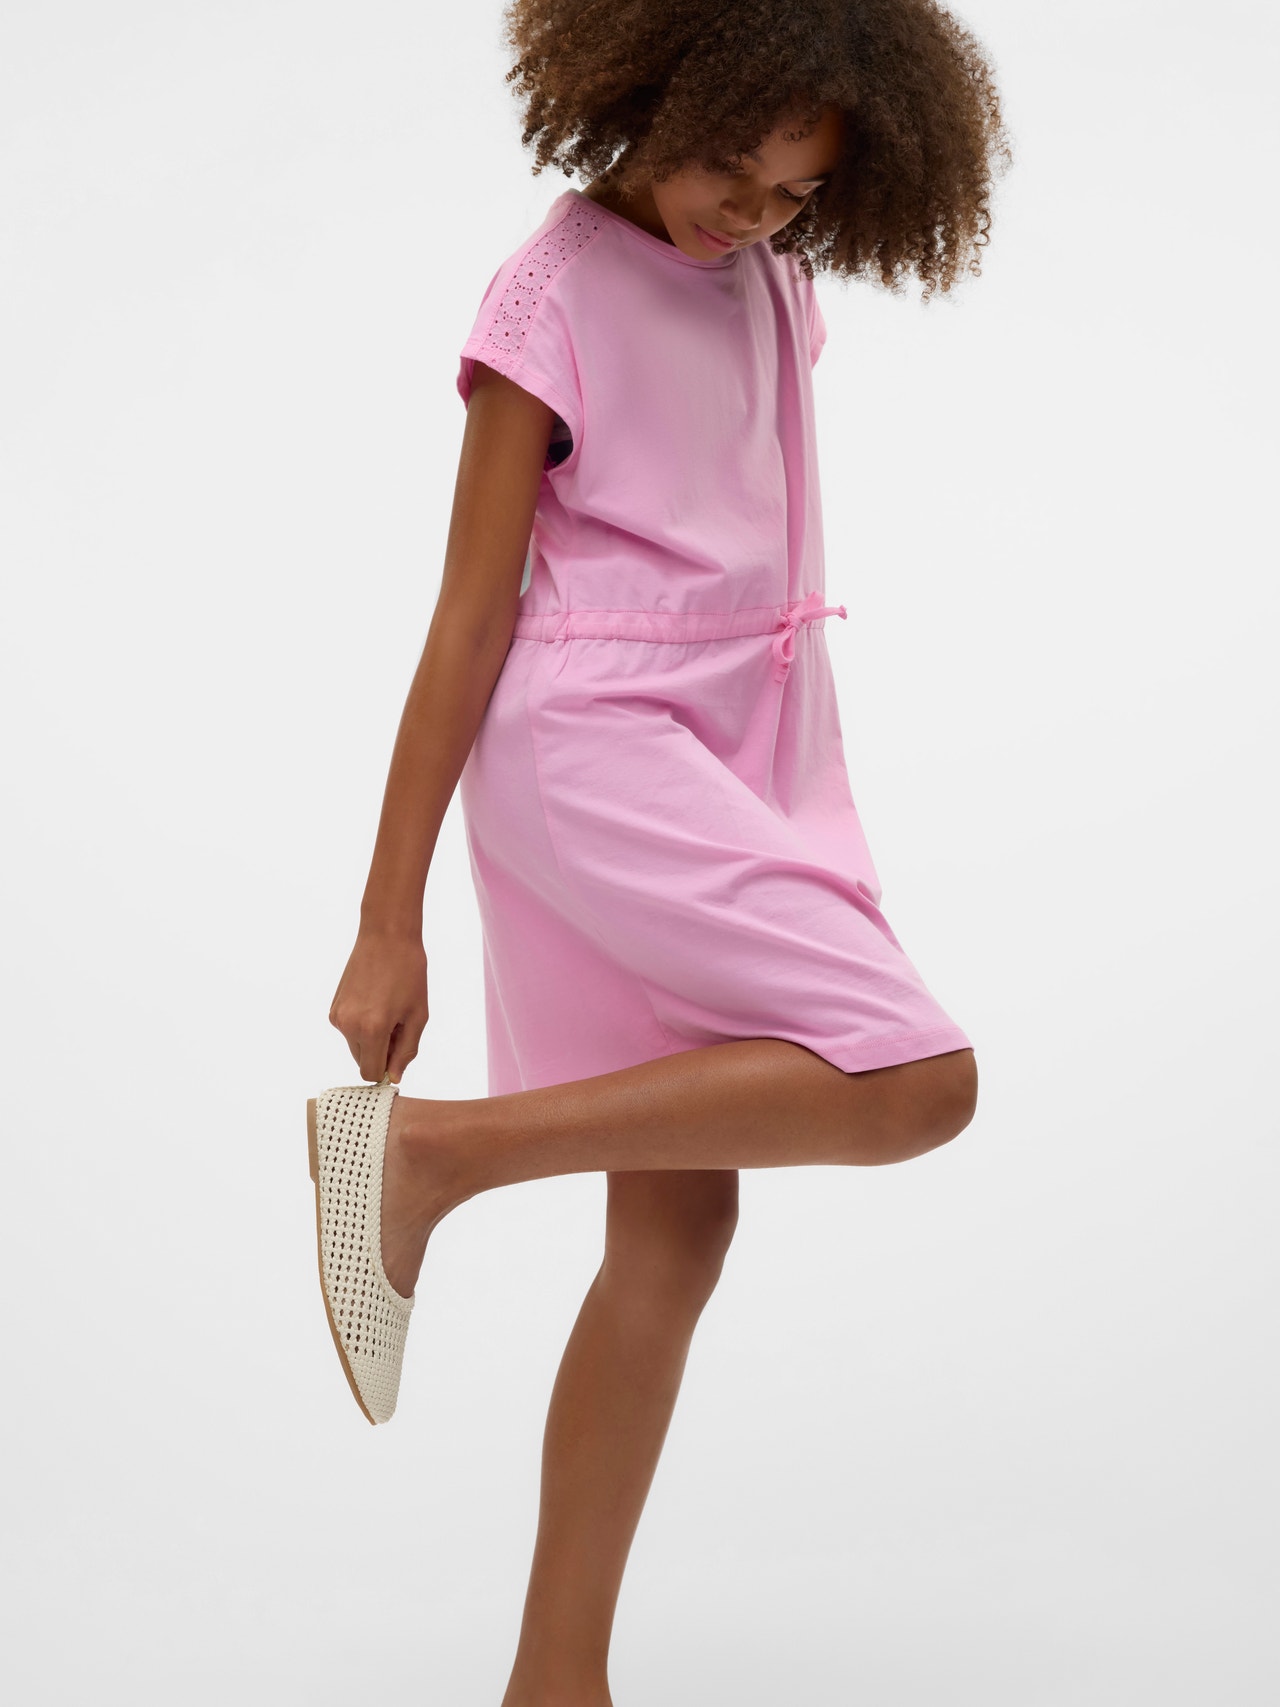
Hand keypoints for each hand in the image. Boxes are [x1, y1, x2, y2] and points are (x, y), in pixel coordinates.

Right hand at [328, 927, 428, 1083]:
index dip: (386, 1071)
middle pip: (363, 1061)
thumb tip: (394, 1077)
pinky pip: (349, 1030)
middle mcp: (348, 1026)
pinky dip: (361, 1025)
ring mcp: (337, 1016)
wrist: (386, 936)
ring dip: (371, 1038)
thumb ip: (407, 1050)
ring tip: (388, 1009)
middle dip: (381, 1051)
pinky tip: (375, 1001)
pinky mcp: (333, 1007)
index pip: (371, 1073)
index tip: (398, 1056)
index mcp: (371, 1029)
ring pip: (356, 1046)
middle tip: (399, 1024)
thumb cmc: (408, 973)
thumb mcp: (418, 1015)